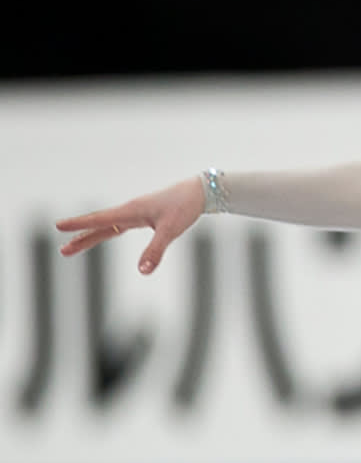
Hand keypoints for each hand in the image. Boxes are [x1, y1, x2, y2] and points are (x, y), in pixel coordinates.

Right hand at [54, 176, 205, 273]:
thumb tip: (143, 271)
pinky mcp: (143, 215)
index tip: (58, 226)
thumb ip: (156, 250)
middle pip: (99, 226)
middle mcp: (130, 210)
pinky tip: (101, 234)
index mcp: (131, 211)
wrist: (200, 191)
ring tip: (72, 246)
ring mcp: (136, 213)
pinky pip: (118, 225)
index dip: (79, 224)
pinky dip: (105, 231)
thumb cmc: (185, 207)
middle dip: (80, 238)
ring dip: (90, 236)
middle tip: (62, 249)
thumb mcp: (171, 230)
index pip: (100, 219)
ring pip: (107, 226)